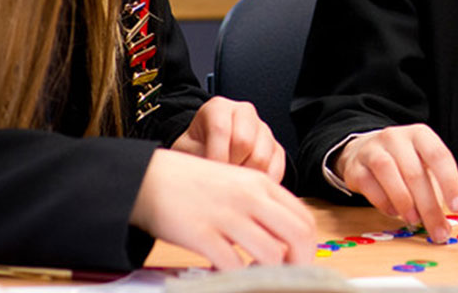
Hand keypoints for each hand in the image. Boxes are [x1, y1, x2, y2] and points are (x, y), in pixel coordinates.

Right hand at [131, 148, 315, 268]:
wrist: (149, 179)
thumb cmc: (193, 184)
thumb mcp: (236, 183)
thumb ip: (261, 204)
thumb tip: (284, 238)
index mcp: (262, 183)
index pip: (304, 218)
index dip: (309, 247)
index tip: (300, 263)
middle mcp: (250, 197)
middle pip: (297, 235)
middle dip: (300, 263)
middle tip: (289, 278)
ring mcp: (227, 215)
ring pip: (271, 254)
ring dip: (270, 274)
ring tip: (255, 277)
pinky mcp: (203, 234)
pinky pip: (233, 265)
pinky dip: (237, 277)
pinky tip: (227, 275)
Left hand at [171, 97, 284, 181]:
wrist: (207, 152)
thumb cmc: (196, 149)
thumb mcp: (185, 149)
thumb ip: (195, 155)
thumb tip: (208, 171)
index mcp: (219, 108)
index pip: (221, 129)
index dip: (215, 156)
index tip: (209, 175)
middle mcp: (244, 113)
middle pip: (245, 142)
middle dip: (230, 167)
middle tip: (219, 180)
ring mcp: (263, 130)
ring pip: (262, 157)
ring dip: (245, 177)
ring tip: (231, 183)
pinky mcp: (276, 148)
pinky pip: (275, 168)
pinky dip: (261, 183)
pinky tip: (246, 186)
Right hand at [334, 125, 457, 243]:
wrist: (364, 150)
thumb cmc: (402, 160)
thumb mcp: (423, 164)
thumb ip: (435, 187)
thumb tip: (444, 222)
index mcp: (420, 134)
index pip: (439, 156)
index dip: (451, 183)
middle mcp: (396, 138)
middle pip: (415, 172)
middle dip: (429, 206)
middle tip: (438, 230)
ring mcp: (373, 150)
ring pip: (389, 174)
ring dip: (405, 203)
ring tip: (415, 221)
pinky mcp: (355, 167)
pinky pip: (369, 185)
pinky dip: (383, 202)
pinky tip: (393, 212)